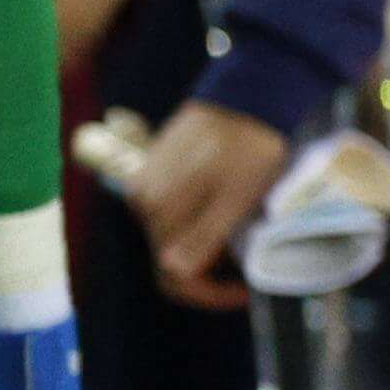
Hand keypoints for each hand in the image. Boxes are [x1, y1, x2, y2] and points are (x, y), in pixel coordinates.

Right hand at [122, 97, 297, 308]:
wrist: (249, 95)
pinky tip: (223, 221)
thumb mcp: (235, 198)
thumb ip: (202, 236)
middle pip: (169, 258)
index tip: (247, 291)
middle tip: (248, 270)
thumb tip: (172, 271)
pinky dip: (196, 227)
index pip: (173, 276)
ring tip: (239, 244)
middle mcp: (141, 200)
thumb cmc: (249, 148)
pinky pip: (171, 214)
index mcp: (157, 209)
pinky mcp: (156, 171)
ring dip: (202, 250)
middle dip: (208, 273)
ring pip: (170, 237)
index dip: (211, 294)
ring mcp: (146, 184)